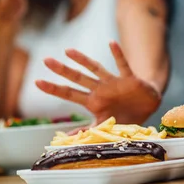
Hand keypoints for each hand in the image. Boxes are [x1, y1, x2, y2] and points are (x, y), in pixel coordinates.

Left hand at [35, 41, 160, 124]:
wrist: (147, 105)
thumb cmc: (124, 114)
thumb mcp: (105, 124)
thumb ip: (87, 130)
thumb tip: (66, 139)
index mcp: (92, 101)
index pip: (68, 93)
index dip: (53, 88)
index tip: (36, 82)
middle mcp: (99, 89)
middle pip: (77, 78)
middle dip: (62, 70)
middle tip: (45, 60)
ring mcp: (112, 82)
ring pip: (95, 68)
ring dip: (83, 60)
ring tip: (68, 51)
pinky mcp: (128, 79)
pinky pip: (122, 65)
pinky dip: (118, 54)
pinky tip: (111, 43)